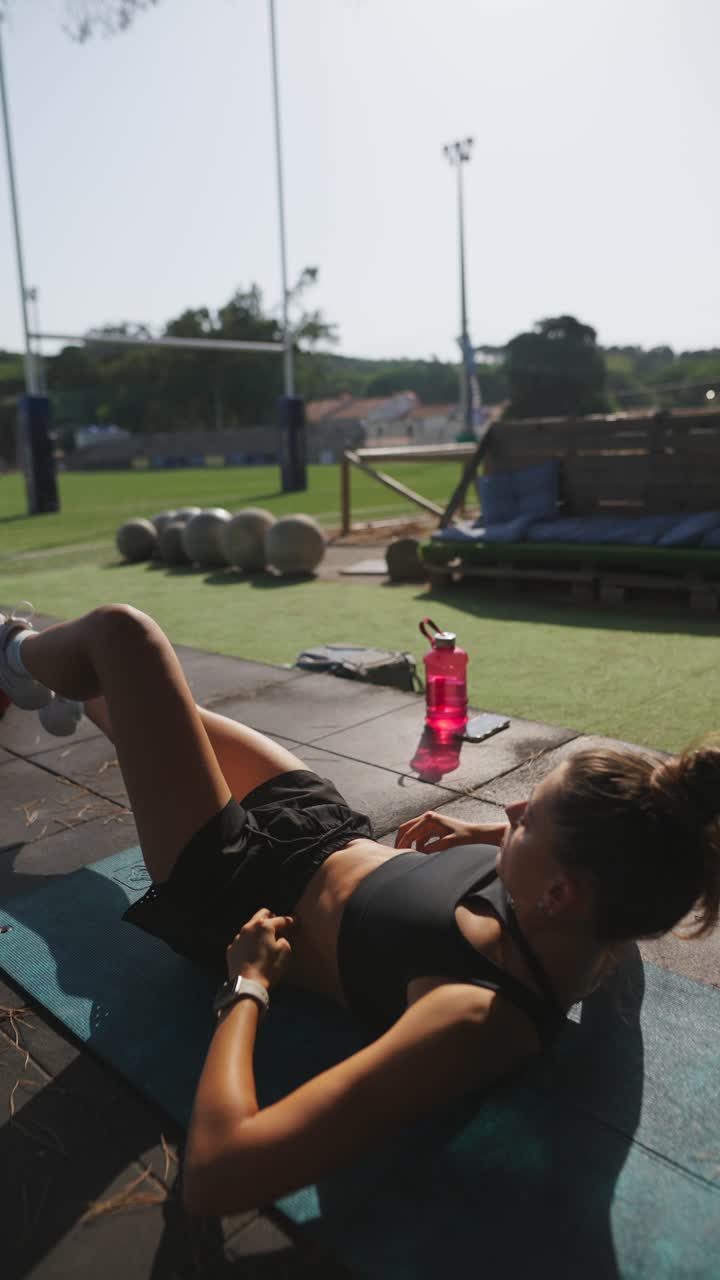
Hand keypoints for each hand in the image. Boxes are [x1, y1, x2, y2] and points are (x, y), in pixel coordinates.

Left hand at [226, 908, 293, 988]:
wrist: (247, 985)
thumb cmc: (268, 968)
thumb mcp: (285, 952)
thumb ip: (284, 939)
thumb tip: (280, 937)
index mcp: (264, 926)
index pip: (280, 919)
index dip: (289, 921)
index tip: (295, 922)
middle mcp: (249, 927)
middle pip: (262, 914)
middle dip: (272, 917)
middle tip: (278, 926)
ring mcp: (238, 938)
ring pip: (250, 927)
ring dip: (258, 930)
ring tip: (265, 940)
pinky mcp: (231, 949)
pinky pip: (242, 941)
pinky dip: (249, 943)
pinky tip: (253, 952)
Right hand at [394, 810, 508, 852]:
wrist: (474, 834)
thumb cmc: (463, 837)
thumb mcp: (448, 843)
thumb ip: (433, 848)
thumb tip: (419, 853)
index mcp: (429, 819)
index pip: (410, 831)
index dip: (402, 843)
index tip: (397, 854)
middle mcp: (427, 817)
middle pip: (406, 828)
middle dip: (401, 840)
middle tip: (396, 854)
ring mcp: (429, 821)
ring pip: (412, 832)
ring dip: (408, 842)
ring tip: (406, 855)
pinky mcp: (432, 827)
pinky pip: (419, 835)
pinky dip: (416, 844)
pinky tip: (418, 853)